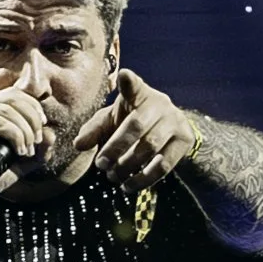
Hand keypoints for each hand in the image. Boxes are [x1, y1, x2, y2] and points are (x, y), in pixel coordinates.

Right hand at [0, 68, 53, 187]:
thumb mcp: (21, 162)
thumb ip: (39, 149)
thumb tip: (50, 133)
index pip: (15, 94)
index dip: (34, 106)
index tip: (42, 126)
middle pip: (13, 97)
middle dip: (32, 118)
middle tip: (36, 142)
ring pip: (8, 109)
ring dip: (25, 130)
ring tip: (26, 151)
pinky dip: (15, 135)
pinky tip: (19, 150)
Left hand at [73, 69, 194, 189]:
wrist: (172, 134)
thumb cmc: (134, 124)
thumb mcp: (112, 122)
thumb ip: (94, 130)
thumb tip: (78, 145)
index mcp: (139, 94)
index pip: (134, 86)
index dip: (129, 82)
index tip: (124, 75)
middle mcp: (160, 104)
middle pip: (137, 125)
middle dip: (116, 147)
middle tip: (101, 165)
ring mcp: (175, 121)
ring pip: (150, 146)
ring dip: (127, 165)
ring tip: (113, 177)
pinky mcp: (185, 140)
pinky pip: (164, 165)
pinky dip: (143, 179)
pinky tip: (128, 186)